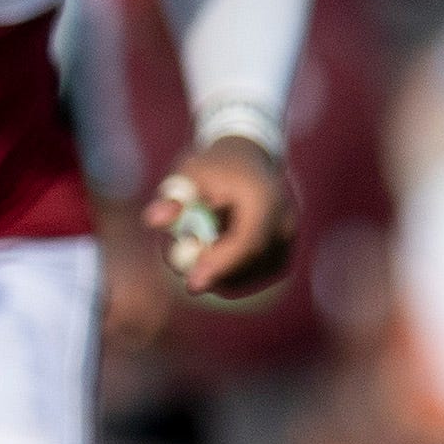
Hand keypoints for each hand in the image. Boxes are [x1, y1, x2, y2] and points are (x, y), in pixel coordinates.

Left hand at [148, 136, 296, 301]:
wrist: (247, 159)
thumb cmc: (211, 169)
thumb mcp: (186, 176)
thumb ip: (171, 199)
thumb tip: (154, 220)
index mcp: (263, 196)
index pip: (248, 240)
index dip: (220, 264)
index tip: (192, 284)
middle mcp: (284, 217)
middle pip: (251, 263)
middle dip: (216, 273)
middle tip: (186, 275)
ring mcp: (289, 235)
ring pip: (255, 273)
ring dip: (224, 273)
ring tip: (204, 247)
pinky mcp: (286, 249)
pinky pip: (258, 274)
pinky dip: (234, 272)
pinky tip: (220, 252)